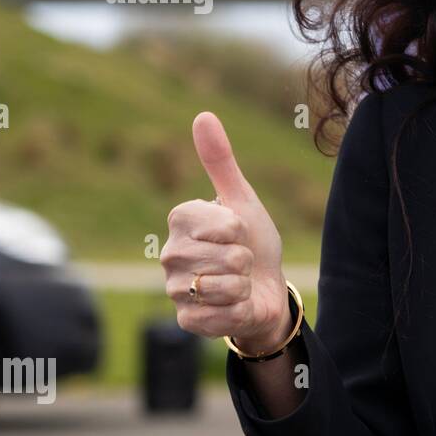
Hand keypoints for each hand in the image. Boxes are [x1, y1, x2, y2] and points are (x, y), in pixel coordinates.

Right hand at [161, 112, 290, 352]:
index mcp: (180, 220)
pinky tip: (232, 305)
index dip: (241, 230)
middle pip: (229, 257)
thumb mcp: (242, 200)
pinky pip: (223, 314)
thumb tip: (202, 115)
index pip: (225, 224)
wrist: (265, 289)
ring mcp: (175, 289)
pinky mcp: (186, 320)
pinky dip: (239, 310)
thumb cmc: (253, 242)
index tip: (238, 232)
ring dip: (243, 286)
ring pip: (226, 285)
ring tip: (237, 283)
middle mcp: (170, 254)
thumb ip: (221, 161)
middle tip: (240, 261)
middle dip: (245, 260)